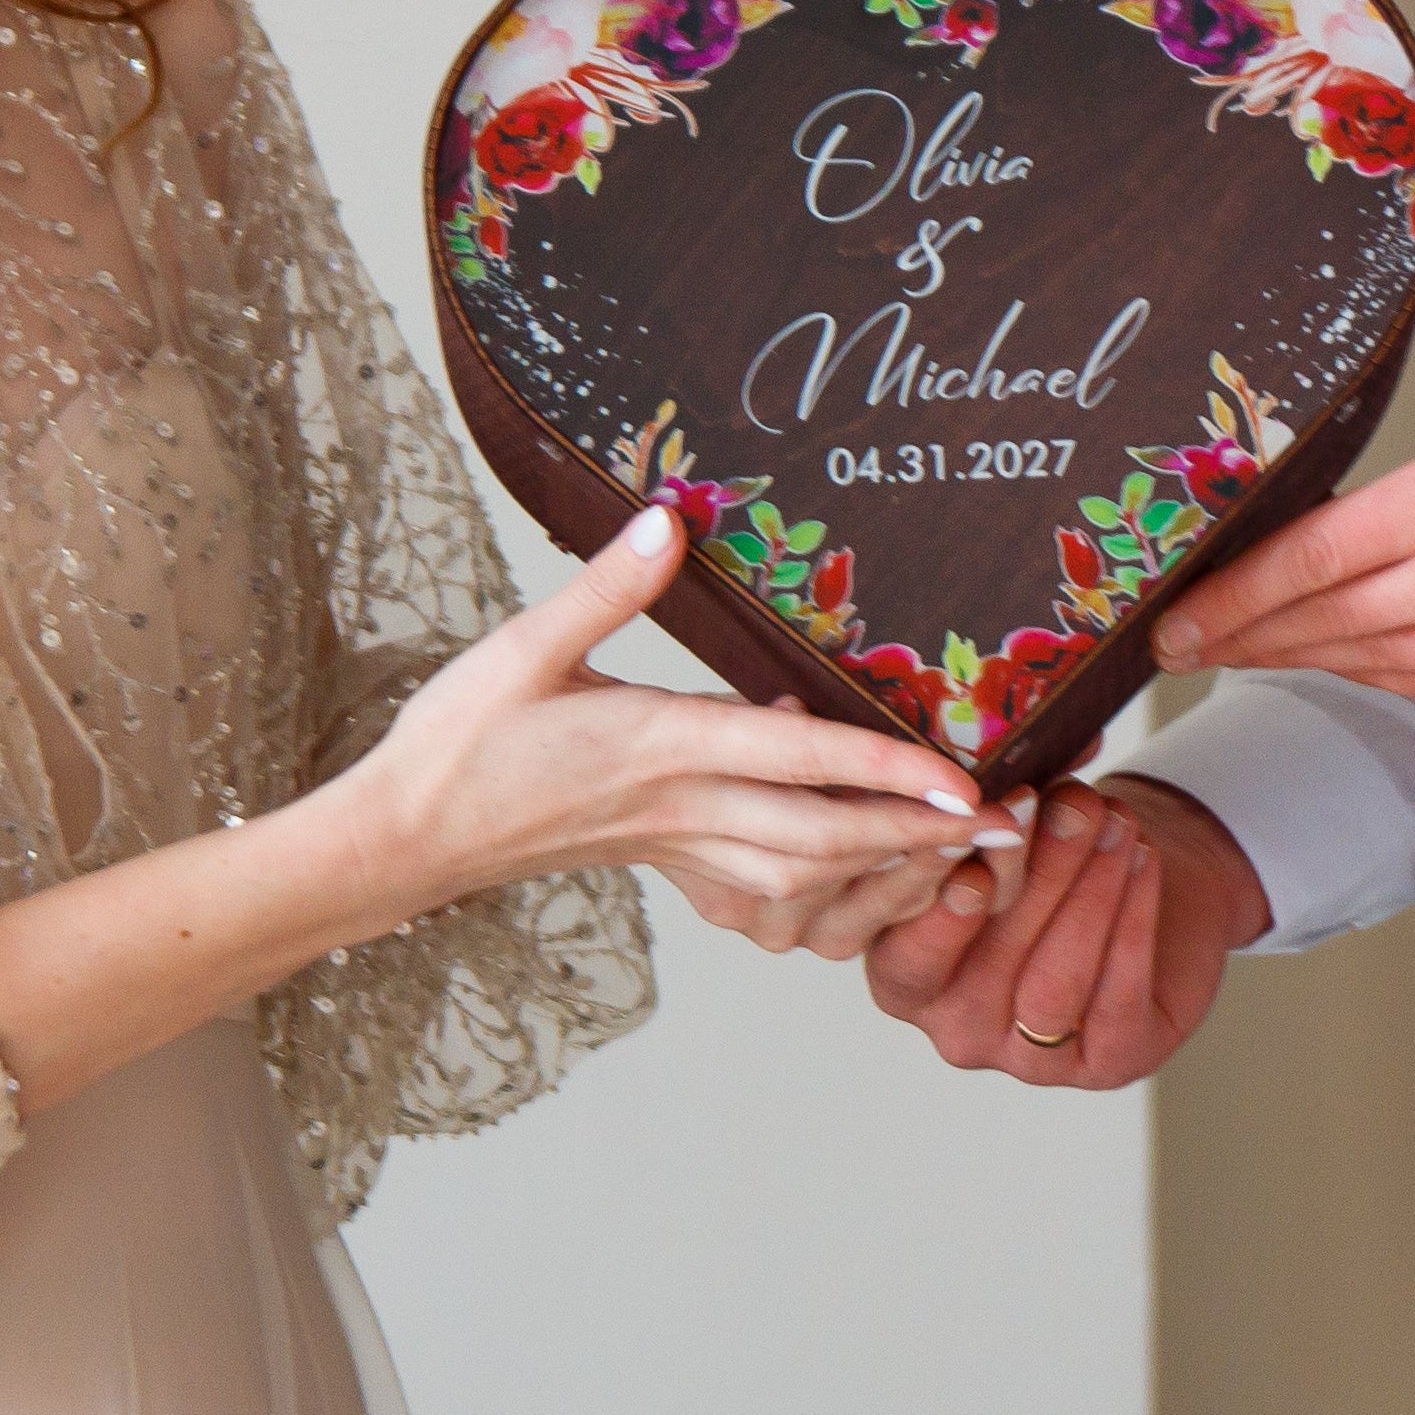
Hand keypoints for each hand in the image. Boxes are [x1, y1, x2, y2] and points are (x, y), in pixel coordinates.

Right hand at [352, 508, 1004, 915]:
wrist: (406, 836)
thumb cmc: (460, 740)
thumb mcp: (523, 647)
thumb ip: (602, 587)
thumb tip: (661, 520)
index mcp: (657, 744)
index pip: (796, 761)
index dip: (885, 772)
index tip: (963, 783)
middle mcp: (679, 806)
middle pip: (826, 838)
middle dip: (922, 838)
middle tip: (1008, 829)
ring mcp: (675, 845)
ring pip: (805, 878)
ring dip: (889, 869)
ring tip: (964, 854)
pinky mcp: (665, 862)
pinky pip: (764, 895)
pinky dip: (827, 891)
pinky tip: (863, 868)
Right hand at [860, 770, 1268, 1087]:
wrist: (1142, 878)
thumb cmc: (1051, 851)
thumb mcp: (1008, 827)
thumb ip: (991, 819)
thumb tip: (1002, 781)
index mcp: (905, 976)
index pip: (907, 954)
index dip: (941, 897)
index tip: (976, 831)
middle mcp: (957, 1028)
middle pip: (988, 963)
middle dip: (1035, 877)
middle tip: (1066, 807)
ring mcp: (1029, 1058)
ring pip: (1054, 984)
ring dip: (1088, 894)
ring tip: (1112, 824)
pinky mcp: (1106, 1063)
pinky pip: (1118, 1000)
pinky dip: (1133, 922)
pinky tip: (1142, 860)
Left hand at [1152, 243, 1414, 707]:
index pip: (1319, 554)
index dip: (1234, 587)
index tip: (1173, 605)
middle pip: (1323, 622)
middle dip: (1237, 633)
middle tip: (1169, 639)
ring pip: (1368, 662)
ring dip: (1292, 658)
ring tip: (1233, 649)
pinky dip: (1367, 675)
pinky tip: (1342, 661)